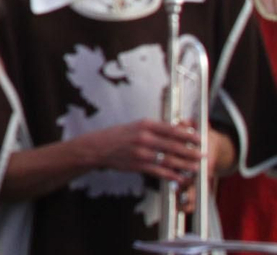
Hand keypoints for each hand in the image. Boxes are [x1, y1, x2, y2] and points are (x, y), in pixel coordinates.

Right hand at [77, 120, 202, 181]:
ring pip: (169, 160)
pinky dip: (172, 176)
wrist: (99, 147)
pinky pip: (160, 172)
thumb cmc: (118, 135)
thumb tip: (175, 131)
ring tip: (196, 167)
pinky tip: (181, 178)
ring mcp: (142, 152)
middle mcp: (144, 138)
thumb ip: (154, 128)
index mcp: (145, 125)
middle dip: (191, 151)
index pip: (172, 129)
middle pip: (174, 145)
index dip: (188, 135)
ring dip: (185, 165)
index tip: (199, 139)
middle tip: (203, 155)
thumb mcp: (136, 126)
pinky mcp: (139, 165)